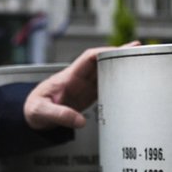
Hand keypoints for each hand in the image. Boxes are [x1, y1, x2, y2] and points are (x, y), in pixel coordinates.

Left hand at [23, 41, 139, 130]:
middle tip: (138, 50)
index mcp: (69, 77)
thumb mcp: (41, 113)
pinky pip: (105, 86)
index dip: (104, 53)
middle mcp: (79, 79)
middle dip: (119, 54)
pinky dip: (118, 82)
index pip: (88, 59)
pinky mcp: (87, 96)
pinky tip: (130, 81)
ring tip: (140, 62)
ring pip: (105, 72)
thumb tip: (80, 121)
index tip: (119, 51)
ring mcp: (84, 87)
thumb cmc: (33, 109)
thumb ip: (60, 116)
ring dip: (121, 67)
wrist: (31, 116)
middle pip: (102, 61)